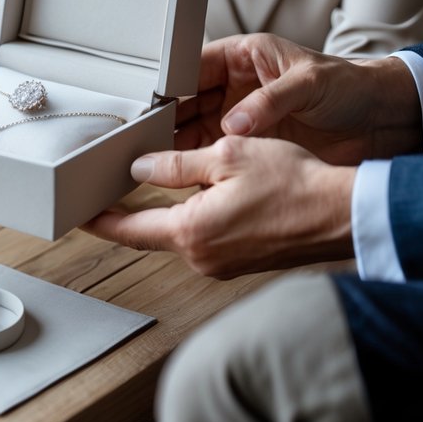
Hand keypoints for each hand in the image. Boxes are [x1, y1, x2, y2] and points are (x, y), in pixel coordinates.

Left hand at [83, 136, 355, 278]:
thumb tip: (140, 167)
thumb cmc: (293, 182)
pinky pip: (207, 237)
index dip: (100, 220)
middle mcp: (202, 257)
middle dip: (134, 210)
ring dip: (171, 211)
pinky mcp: (242, 262)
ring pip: (182, 232)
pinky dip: (197, 217)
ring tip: (156, 183)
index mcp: (191, 232)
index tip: (78, 213)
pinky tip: (203, 196)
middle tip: (109, 188)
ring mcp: (223, 264)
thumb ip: (176, 165)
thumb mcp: (225, 157)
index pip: (129, 229)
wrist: (344, 213)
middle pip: (153, 231)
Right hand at [175, 33, 420, 164]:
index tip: (153, 103)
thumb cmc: (350, 87)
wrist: (382, 121)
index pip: (193, 66)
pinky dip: (196, 160)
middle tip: (143, 134)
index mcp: (242, 56)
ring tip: (152, 153)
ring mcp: (239, 116)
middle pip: (185, 100)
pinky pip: (212, 151)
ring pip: (192, 127)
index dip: (170, 84)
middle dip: (165, 115)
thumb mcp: (310, 83)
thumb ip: (270, 101)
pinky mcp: (249, 144)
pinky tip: (180, 168)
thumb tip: (233, 124)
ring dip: (175, 140)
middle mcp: (234, 86)